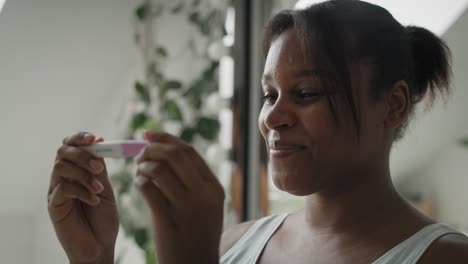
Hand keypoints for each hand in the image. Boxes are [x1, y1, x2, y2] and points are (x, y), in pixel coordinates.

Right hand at [48, 132, 118, 263]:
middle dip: (82, 154)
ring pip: (61, 166)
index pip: (71, 145)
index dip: (80, 138)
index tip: (95, 139)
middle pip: (62, 151)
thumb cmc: (103, 218)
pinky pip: (63, 188)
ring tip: (99, 188)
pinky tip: (94, 200)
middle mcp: (63, 177)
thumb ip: (100, 168)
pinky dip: (82, 191)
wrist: (100, 246)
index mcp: (76, 170)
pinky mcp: (53, 205)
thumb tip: (99, 141)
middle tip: (99, 168)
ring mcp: (56, 190)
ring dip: (84, 174)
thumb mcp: (106, 188)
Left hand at [135, 131, 224, 263]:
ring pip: (158, 170)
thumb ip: (195, 181)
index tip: (149, 135)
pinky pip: (148, 189)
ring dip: (143, 165)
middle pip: (175, 155)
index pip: (189, 151)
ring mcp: (187, 207)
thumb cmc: (196, 234)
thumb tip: (167, 152)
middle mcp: (203, 194)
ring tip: (138, 170)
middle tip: (140, 152)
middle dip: (152, 148)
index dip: (166, 139)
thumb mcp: (206, 207)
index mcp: (214, 188)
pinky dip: (139, 182)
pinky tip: (139, 185)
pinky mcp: (168, 220)